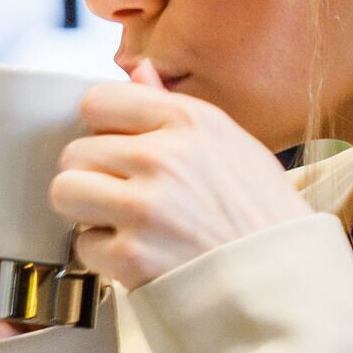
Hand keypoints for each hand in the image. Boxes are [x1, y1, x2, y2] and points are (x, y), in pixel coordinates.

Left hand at [50, 62, 303, 290]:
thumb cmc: (263, 214)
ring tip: (120, 223)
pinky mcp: (132, 256)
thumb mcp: (232, 145)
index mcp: (189, 121)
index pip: (97, 101)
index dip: (101, 128)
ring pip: (65, 191)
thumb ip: (174, 108)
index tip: (116, 149)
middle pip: (76, 151)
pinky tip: (138, 256)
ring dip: (86, 211)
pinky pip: (83, 246)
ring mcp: (145, 208)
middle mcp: (163, 158)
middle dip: (92, 175)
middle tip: (122, 196)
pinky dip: (103, 256)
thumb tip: (137, 69)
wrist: (286, 282)